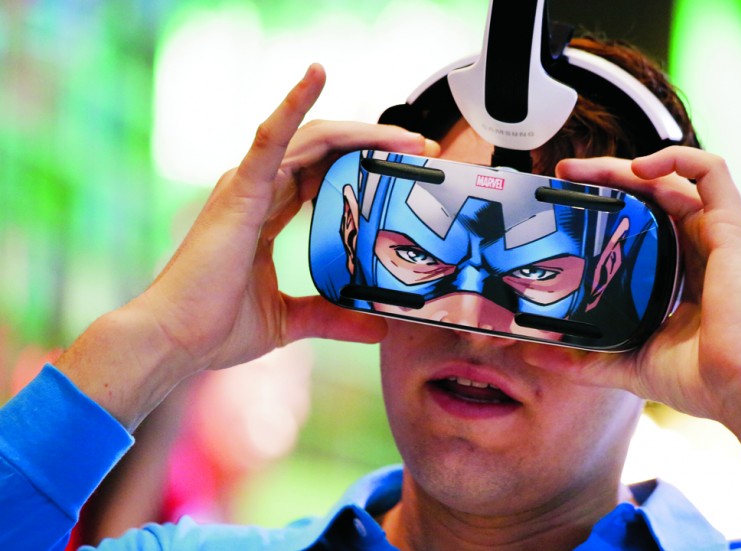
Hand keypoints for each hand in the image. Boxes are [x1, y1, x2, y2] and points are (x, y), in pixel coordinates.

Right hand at [56, 63, 439, 428]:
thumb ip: (331, 316)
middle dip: (377, 145)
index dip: (368, 163)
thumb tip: (376, 327)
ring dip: (362, 133)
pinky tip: (316, 76)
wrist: (176, 342)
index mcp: (268, 211)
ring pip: (313, 139)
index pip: (327, 171)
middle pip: (328, 149)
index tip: (414, 169)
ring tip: (405, 138)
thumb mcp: (289, 318)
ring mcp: (248, 185)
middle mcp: (259, 188)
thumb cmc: (216, 327)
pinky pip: (269, 138)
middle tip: (424, 151)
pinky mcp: (240, 191)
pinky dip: (292, 105)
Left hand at [523, 146, 740, 461]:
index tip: (566, 204)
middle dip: (606, 177)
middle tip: (563, 174)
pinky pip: (711, 170)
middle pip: (652, 194)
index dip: (608, 207)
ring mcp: (720, 234)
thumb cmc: (700, 381)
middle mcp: (704, 247)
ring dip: (626, 164)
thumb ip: (586, 359)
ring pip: (673, 177)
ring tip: (583, 170)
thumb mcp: (629, 363)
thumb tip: (539, 356)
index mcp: (685, 273)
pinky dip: (676, 158)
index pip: (644, 223)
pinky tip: (638, 169)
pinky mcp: (733, 226)